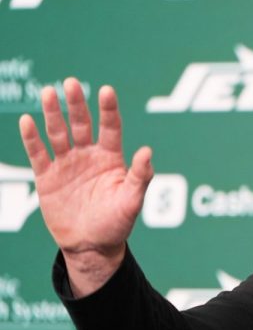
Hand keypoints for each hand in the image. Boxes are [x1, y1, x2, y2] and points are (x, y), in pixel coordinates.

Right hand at [18, 77, 152, 295]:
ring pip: (59, 133)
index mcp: (111, 158)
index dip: (108, 109)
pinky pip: (39, 154)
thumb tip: (147, 151)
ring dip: (53, 114)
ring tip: (48, 92)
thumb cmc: (117, 223)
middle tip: (71, 83)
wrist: (91, 246)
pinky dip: (32, 138)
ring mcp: (67, 164)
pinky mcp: (48, 177)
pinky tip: (28, 120)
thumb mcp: (132, 201)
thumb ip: (140, 176)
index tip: (107, 90)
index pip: (110, 127)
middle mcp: (89, 156)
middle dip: (77, 104)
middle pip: (82, 123)